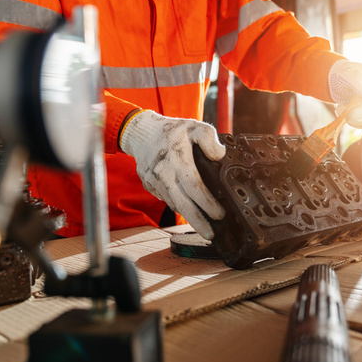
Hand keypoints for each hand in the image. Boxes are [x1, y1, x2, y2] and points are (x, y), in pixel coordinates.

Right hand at [120, 110, 224, 239]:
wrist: (142, 133)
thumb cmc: (172, 131)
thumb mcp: (194, 126)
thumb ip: (209, 138)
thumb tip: (219, 155)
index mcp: (177, 158)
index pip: (194, 186)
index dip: (207, 202)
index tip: (220, 214)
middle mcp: (163, 173)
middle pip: (183, 203)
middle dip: (198, 221)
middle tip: (212, 234)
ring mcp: (154, 182)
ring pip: (174, 204)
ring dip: (190, 217)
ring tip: (205, 228)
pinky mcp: (149, 186)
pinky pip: (167, 200)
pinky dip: (179, 207)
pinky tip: (191, 211)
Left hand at [328, 60, 361, 128]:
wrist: (339, 81)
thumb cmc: (344, 74)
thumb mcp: (348, 73)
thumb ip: (359, 79)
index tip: (346, 109)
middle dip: (357, 115)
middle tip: (339, 110)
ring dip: (352, 118)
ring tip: (340, 107)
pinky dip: (353, 122)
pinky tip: (345, 113)